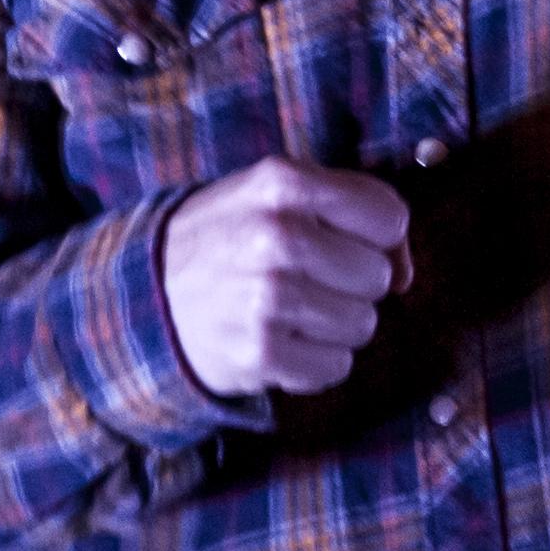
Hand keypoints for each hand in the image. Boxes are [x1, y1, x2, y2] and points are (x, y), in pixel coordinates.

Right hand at [163, 156, 411, 398]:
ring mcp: (268, 297)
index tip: (342, 241)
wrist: (145, 296)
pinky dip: (314, 362)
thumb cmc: (227, 240)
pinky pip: (336, 366)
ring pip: (363, 325)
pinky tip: (278, 340)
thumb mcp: (275, 195)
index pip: (389, 217)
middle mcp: (277, 236)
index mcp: (284, 183)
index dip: (375, 236)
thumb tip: (404, 274)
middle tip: (303, 279)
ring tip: (288, 311)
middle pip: (378, 277)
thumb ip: (352, 212)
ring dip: (333, 325)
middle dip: (350, 284)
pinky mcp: (261, 353)